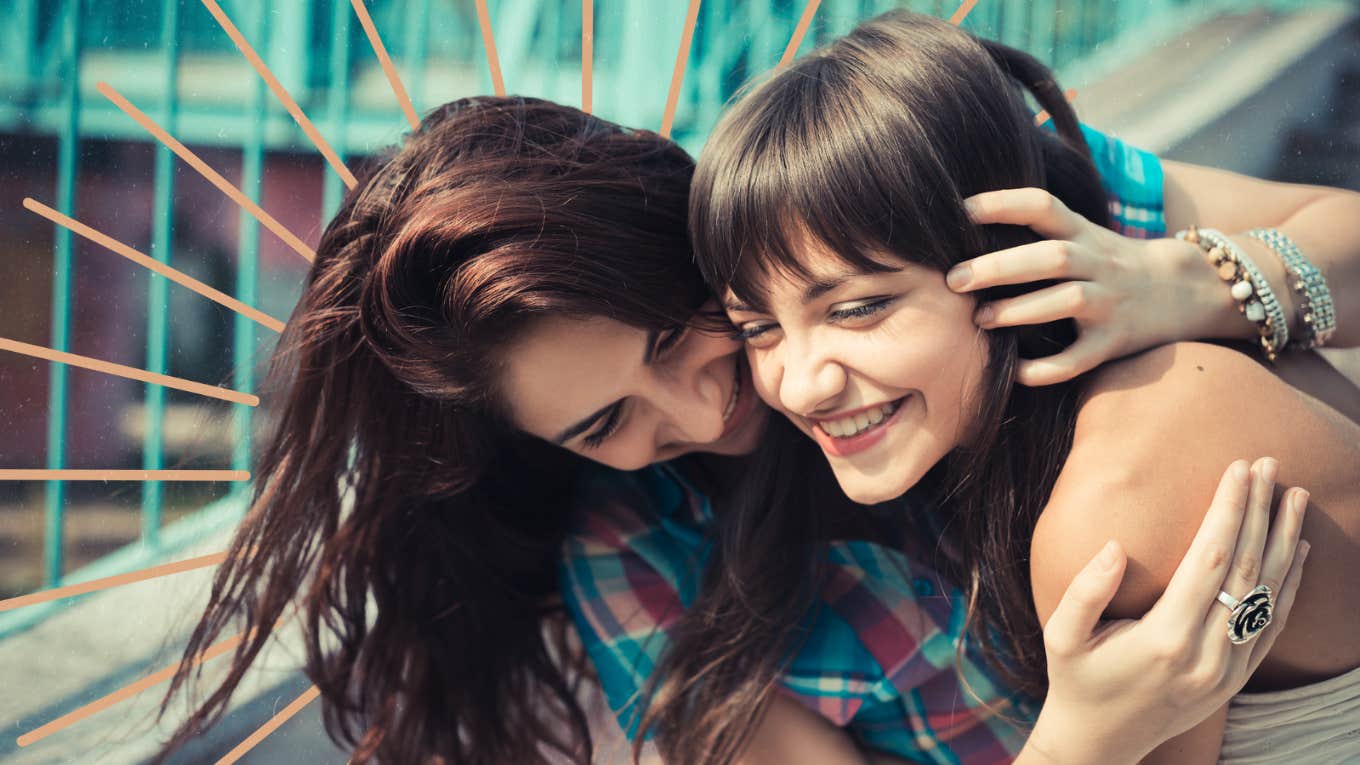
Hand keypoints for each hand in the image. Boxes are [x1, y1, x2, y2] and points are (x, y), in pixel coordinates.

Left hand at [949, 188, 1210, 386]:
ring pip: (1068, 301)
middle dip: (1001, 266)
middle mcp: (1098, 263)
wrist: (1186, 290)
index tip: (961, 210)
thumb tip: (962, 219)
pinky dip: (1046, 368)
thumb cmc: (1110, 262)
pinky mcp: (1115, 342)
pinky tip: (1015, 372)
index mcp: (1084, 233)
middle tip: (955, 279)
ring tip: (979, 320)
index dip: (1004, 203)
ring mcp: (1110, 303)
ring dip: (1021, 310)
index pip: (1044, 206)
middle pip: (1053, 257)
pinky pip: (1080, 359)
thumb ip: (1037, 227)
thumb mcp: (1083, 233)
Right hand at [1022, 457, 1309, 764]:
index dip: (1228, 510)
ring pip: (1268, 594)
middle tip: (1268, 464)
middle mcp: (1207, 655)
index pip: (1212, 559)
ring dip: (1284, 539)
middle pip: (1248, 569)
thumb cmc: (1075, 680)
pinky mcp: (1234, 678)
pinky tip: (1297, 549)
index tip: (1236, 468)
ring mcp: (1226, 670)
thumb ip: (1086, 591)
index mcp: (1166, 638)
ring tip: (1295, 494)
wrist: (1100, 743)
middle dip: (1259, 511)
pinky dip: (1290, 584)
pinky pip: (1272, 624)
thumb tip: (1114, 544)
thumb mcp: (1062, 636)